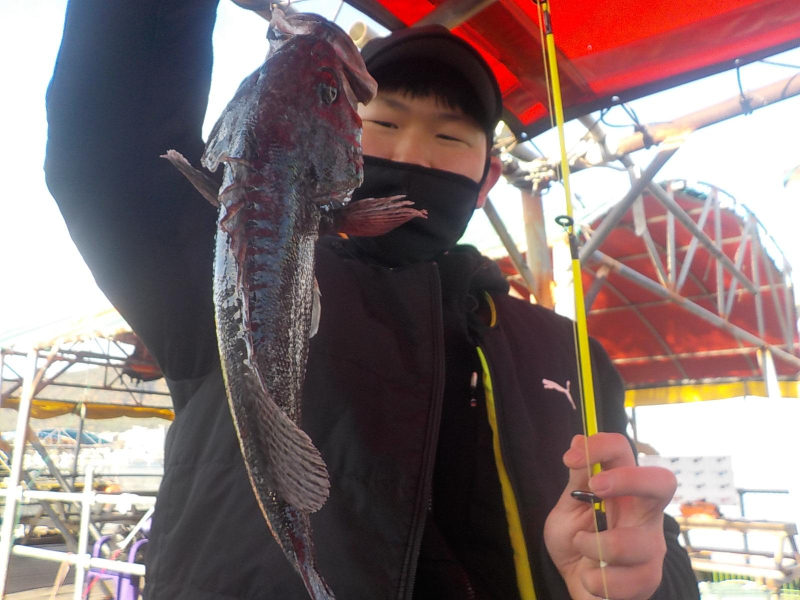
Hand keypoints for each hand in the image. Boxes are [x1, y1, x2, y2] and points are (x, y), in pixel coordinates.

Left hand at [543, 433, 676, 599]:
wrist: (577, 584)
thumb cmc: (575, 542)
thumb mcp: (568, 509)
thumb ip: (576, 481)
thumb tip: (578, 440)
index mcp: (622, 488)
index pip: (623, 451)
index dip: (600, 446)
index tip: (570, 458)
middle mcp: (643, 511)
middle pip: (661, 482)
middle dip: (628, 479)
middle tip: (596, 487)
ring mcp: (651, 544)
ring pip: (629, 542)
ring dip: (591, 546)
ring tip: (581, 547)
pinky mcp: (650, 577)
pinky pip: (622, 580)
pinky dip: (595, 579)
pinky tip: (591, 577)